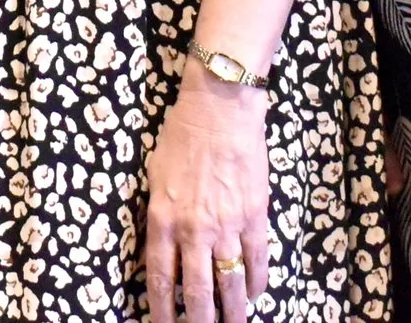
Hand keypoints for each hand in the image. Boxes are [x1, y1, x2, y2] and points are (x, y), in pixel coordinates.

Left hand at [145, 68, 269, 321]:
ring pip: (229, 285)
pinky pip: (256, 261)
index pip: (160, 278)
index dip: (163, 310)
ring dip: (232, 312)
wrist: (219, 109)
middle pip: (196, 292)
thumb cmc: (182, 136)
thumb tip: (161, 245)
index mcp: (162, 219)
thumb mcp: (154, 174)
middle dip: (199, 321)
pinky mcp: (254, 217)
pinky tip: (255, 294)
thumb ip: (158, 213)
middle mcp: (192, 229)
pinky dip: (256, 283)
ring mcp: (226, 226)